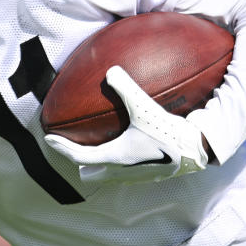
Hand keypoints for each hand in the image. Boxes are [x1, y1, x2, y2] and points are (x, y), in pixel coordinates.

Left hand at [44, 66, 209, 183]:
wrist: (196, 151)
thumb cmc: (169, 132)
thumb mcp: (145, 107)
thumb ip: (126, 88)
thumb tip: (110, 69)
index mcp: (115, 157)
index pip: (79, 156)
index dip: (62, 147)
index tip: (48, 139)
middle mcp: (122, 171)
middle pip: (91, 171)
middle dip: (78, 160)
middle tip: (69, 146)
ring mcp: (136, 175)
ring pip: (108, 173)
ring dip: (98, 162)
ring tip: (94, 146)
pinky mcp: (150, 174)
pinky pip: (124, 169)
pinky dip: (117, 160)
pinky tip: (126, 144)